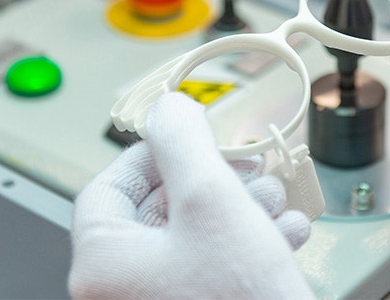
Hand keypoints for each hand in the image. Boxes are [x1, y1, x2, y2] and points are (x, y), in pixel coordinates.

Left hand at [68, 92, 313, 298]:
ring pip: (195, 237)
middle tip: (241, 168)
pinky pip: (215, 267)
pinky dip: (249, 242)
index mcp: (104, 265)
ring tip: (274, 200)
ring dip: (240, 208)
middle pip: (159, 210)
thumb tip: (167, 109)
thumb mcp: (211, 200)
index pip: (108, 188)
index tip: (184, 139)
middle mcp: (124, 292)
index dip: (150, 154)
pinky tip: (285, 233)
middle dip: (212, 181)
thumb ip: (183, 142)